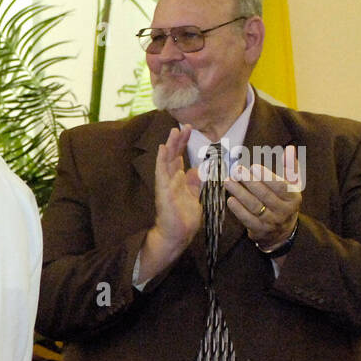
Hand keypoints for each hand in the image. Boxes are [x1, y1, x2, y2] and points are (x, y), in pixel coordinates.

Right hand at [140, 125, 202, 282]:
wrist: (177, 236)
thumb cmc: (184, 219)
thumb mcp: (195, 197)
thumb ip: (195, 183)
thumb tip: (198, 169)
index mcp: (178, 181)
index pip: (179, 158)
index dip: (183, 144)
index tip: (189, 129)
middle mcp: (170, 181)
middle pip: (172, 156)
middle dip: (178, 140)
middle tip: (183, 125)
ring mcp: (165, 186)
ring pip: (166, 162)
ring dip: (169, 147)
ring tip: (172, 132)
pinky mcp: (163, 193)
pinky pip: (162, 174)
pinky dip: (162, 162)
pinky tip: (163, 150)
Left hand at [225, 145, 301, 248]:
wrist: (282, 231)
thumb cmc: (284, 201)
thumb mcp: (292, 185)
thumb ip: (290, 167)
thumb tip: (289, 148)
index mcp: (293, 197)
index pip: (281, 186)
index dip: (267, 176)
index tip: (253, 166)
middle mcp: (284, 211)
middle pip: (265, 195)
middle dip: (249, 181)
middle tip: (236, 170)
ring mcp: (272, 222)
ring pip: (254, 206)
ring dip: (239, 193)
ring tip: (228, 182)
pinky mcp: (259, 230)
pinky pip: (247, 219)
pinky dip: (238, 210)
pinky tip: (230, 199)